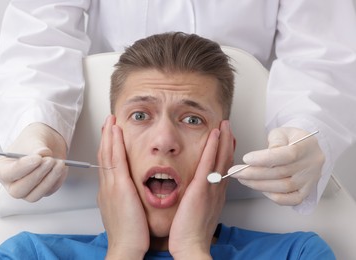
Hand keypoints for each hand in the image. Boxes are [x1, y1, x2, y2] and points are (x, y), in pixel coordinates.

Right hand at [0, 123, 67, 201]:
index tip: (37, 158)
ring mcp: (27, 189)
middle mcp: (12, 183)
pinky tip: (62, 167)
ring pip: (34, 195)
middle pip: (19, 190)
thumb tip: (43, 153)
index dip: (23, 168)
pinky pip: (50, 191)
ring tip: (59, 163)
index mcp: (2, 168)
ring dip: (49, 179)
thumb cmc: (33, 142)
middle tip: (50, 160)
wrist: (46, 143)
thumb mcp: (33, 138)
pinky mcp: (42, 191)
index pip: (7, 174)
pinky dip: (58, 179)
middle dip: (37, 175)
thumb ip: (36, 146)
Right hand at [97, 115, 148, 258]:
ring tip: (111, 120)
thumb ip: (125, 199)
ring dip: (109, 134)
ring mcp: (111, 185)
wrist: (126, 248)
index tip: (110, 136)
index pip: (107, 164)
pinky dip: (114, 143)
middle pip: (104, 155)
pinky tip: (115, 131)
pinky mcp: (119, 186)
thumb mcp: (125, 212)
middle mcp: (107, 186)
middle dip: (106, 136)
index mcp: (109, 192)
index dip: (107, 147)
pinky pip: (115, 159)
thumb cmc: (129, 234)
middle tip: (108, 122)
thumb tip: (129, 194)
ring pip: (107, 153)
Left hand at [169, 120, 233, 258]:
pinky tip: (214, 134)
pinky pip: (208, 163)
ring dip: (223, 139)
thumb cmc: (191, 233)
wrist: (191, 247)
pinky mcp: (201, 188)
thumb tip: (198, 194)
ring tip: (224, 124)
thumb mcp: (199, 214)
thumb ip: (201, 201)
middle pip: (226, 160)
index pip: (224, 169)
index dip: (227, 154)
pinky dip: (212, 147)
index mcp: (216, 195)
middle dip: (228, 142)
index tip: (227, 141)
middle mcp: (217, 189)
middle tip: (229, 127)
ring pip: (220, 158)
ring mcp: (211, 188)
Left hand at [229, 127, 323, 205]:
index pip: (287, 154)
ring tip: (242, 179)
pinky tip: (260, 188)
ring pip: (283, 187)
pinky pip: (290, 200)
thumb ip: (275, 140)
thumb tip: (264, 155)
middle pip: (281, 173)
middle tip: (235, 172)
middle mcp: (311, 164)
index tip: (246, 159)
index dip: (265, 159)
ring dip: (258, 185)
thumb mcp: (282, 132)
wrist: (306, 148)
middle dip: (253, 174)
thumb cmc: (291, 139)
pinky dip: (273, 196)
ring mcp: (310, 180)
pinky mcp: (306, 191)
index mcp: (307, 146)